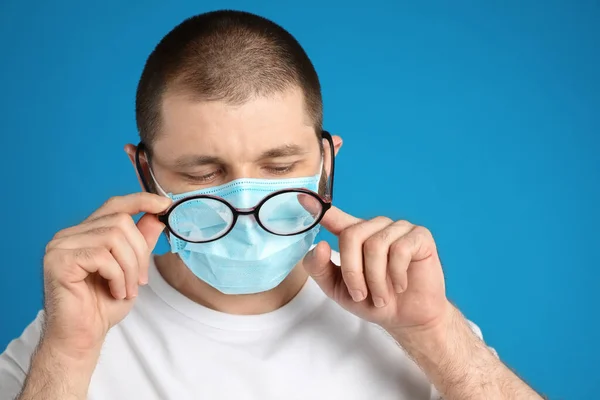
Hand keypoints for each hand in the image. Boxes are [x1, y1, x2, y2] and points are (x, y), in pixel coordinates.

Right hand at [42, 193, 170, 358]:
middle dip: (139, 253)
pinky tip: (115, 292)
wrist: (83, 337)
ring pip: (114, 237)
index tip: (166, 205)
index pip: (115, 205)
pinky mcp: (58, 260)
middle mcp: (69, 234)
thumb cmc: (103, 305)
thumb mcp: (132, 269)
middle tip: (140, 281)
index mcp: (86, 233)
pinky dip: (117, 276)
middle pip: (121, 222)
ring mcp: (60, 246)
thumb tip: (157, 216)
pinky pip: (102, 257)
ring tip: (127, 290)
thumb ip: (141, 242)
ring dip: (130, 268)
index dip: (142, 201)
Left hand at [302, 206, 449, 334]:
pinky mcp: (420, 236)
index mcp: (354, 235)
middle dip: (353, 272)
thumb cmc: (373, 301)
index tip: (301, 196)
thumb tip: (319, 244)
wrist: (407, 318)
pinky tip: (401, 285)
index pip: (334, 216)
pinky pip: (400, 250)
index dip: (318, 207)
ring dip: (376, 279)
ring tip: (381, 296)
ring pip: (376, 245)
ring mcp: (399, 228)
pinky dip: (397, 275)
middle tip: (362, 295)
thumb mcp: (338, 290)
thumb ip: (320, 269)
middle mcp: (375, 226)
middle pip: (352, 235)